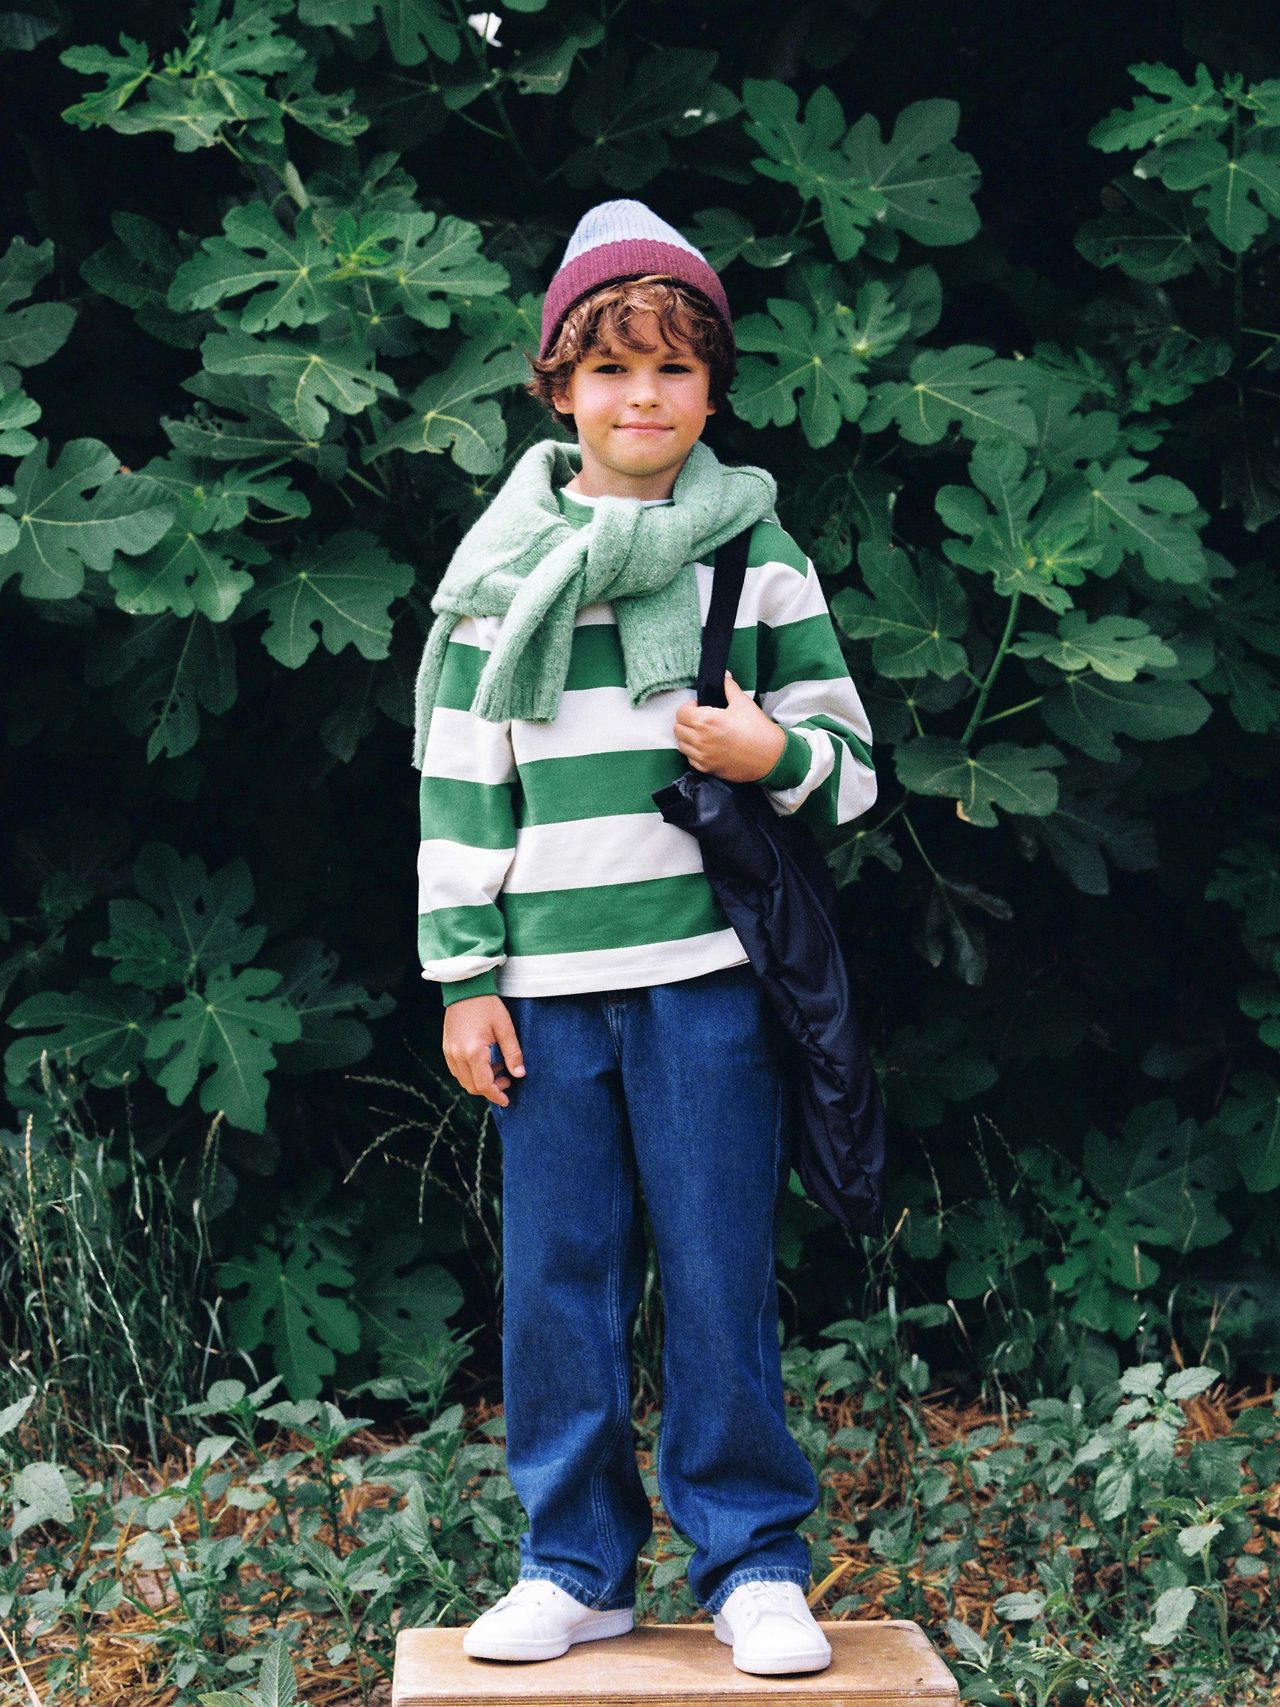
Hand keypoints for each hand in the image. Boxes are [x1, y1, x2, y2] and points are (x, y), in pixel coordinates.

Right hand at [442, 994, 525, 1107]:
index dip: (496, 1095)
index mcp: (473, 1052)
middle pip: (472, 1086)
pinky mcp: (446, 1048)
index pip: (483, 1085)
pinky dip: (471, 1073)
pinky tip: (484, 1062)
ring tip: (497, 1068)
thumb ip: (513, 1053)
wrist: (465, 988)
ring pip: (463, 1080)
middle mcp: (457, 1055)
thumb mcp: (505, 1028)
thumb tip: (519, 1074)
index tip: (507, 1100)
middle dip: (490, 1089)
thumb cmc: (487, 1005)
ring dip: (480, 1081)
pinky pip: (457, 1070)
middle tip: (507, 1080)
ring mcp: (449, 1052)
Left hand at [672, 670, 787, 782]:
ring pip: (681, 745)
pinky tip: (707, 746)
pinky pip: (690, 759)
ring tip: (703, 733)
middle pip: (678, 728)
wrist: (771, 757)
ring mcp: (702, 757)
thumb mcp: (743, 703)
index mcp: (706, 721)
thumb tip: (723, 675)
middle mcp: (700, 740)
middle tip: (700, 719)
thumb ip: (729, 687)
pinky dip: (694, 752)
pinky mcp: (707, 769)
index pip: (681, 712)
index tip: (700, 707)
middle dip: (686, 721)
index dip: (689, 707)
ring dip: (688, 737)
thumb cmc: (757, 729)